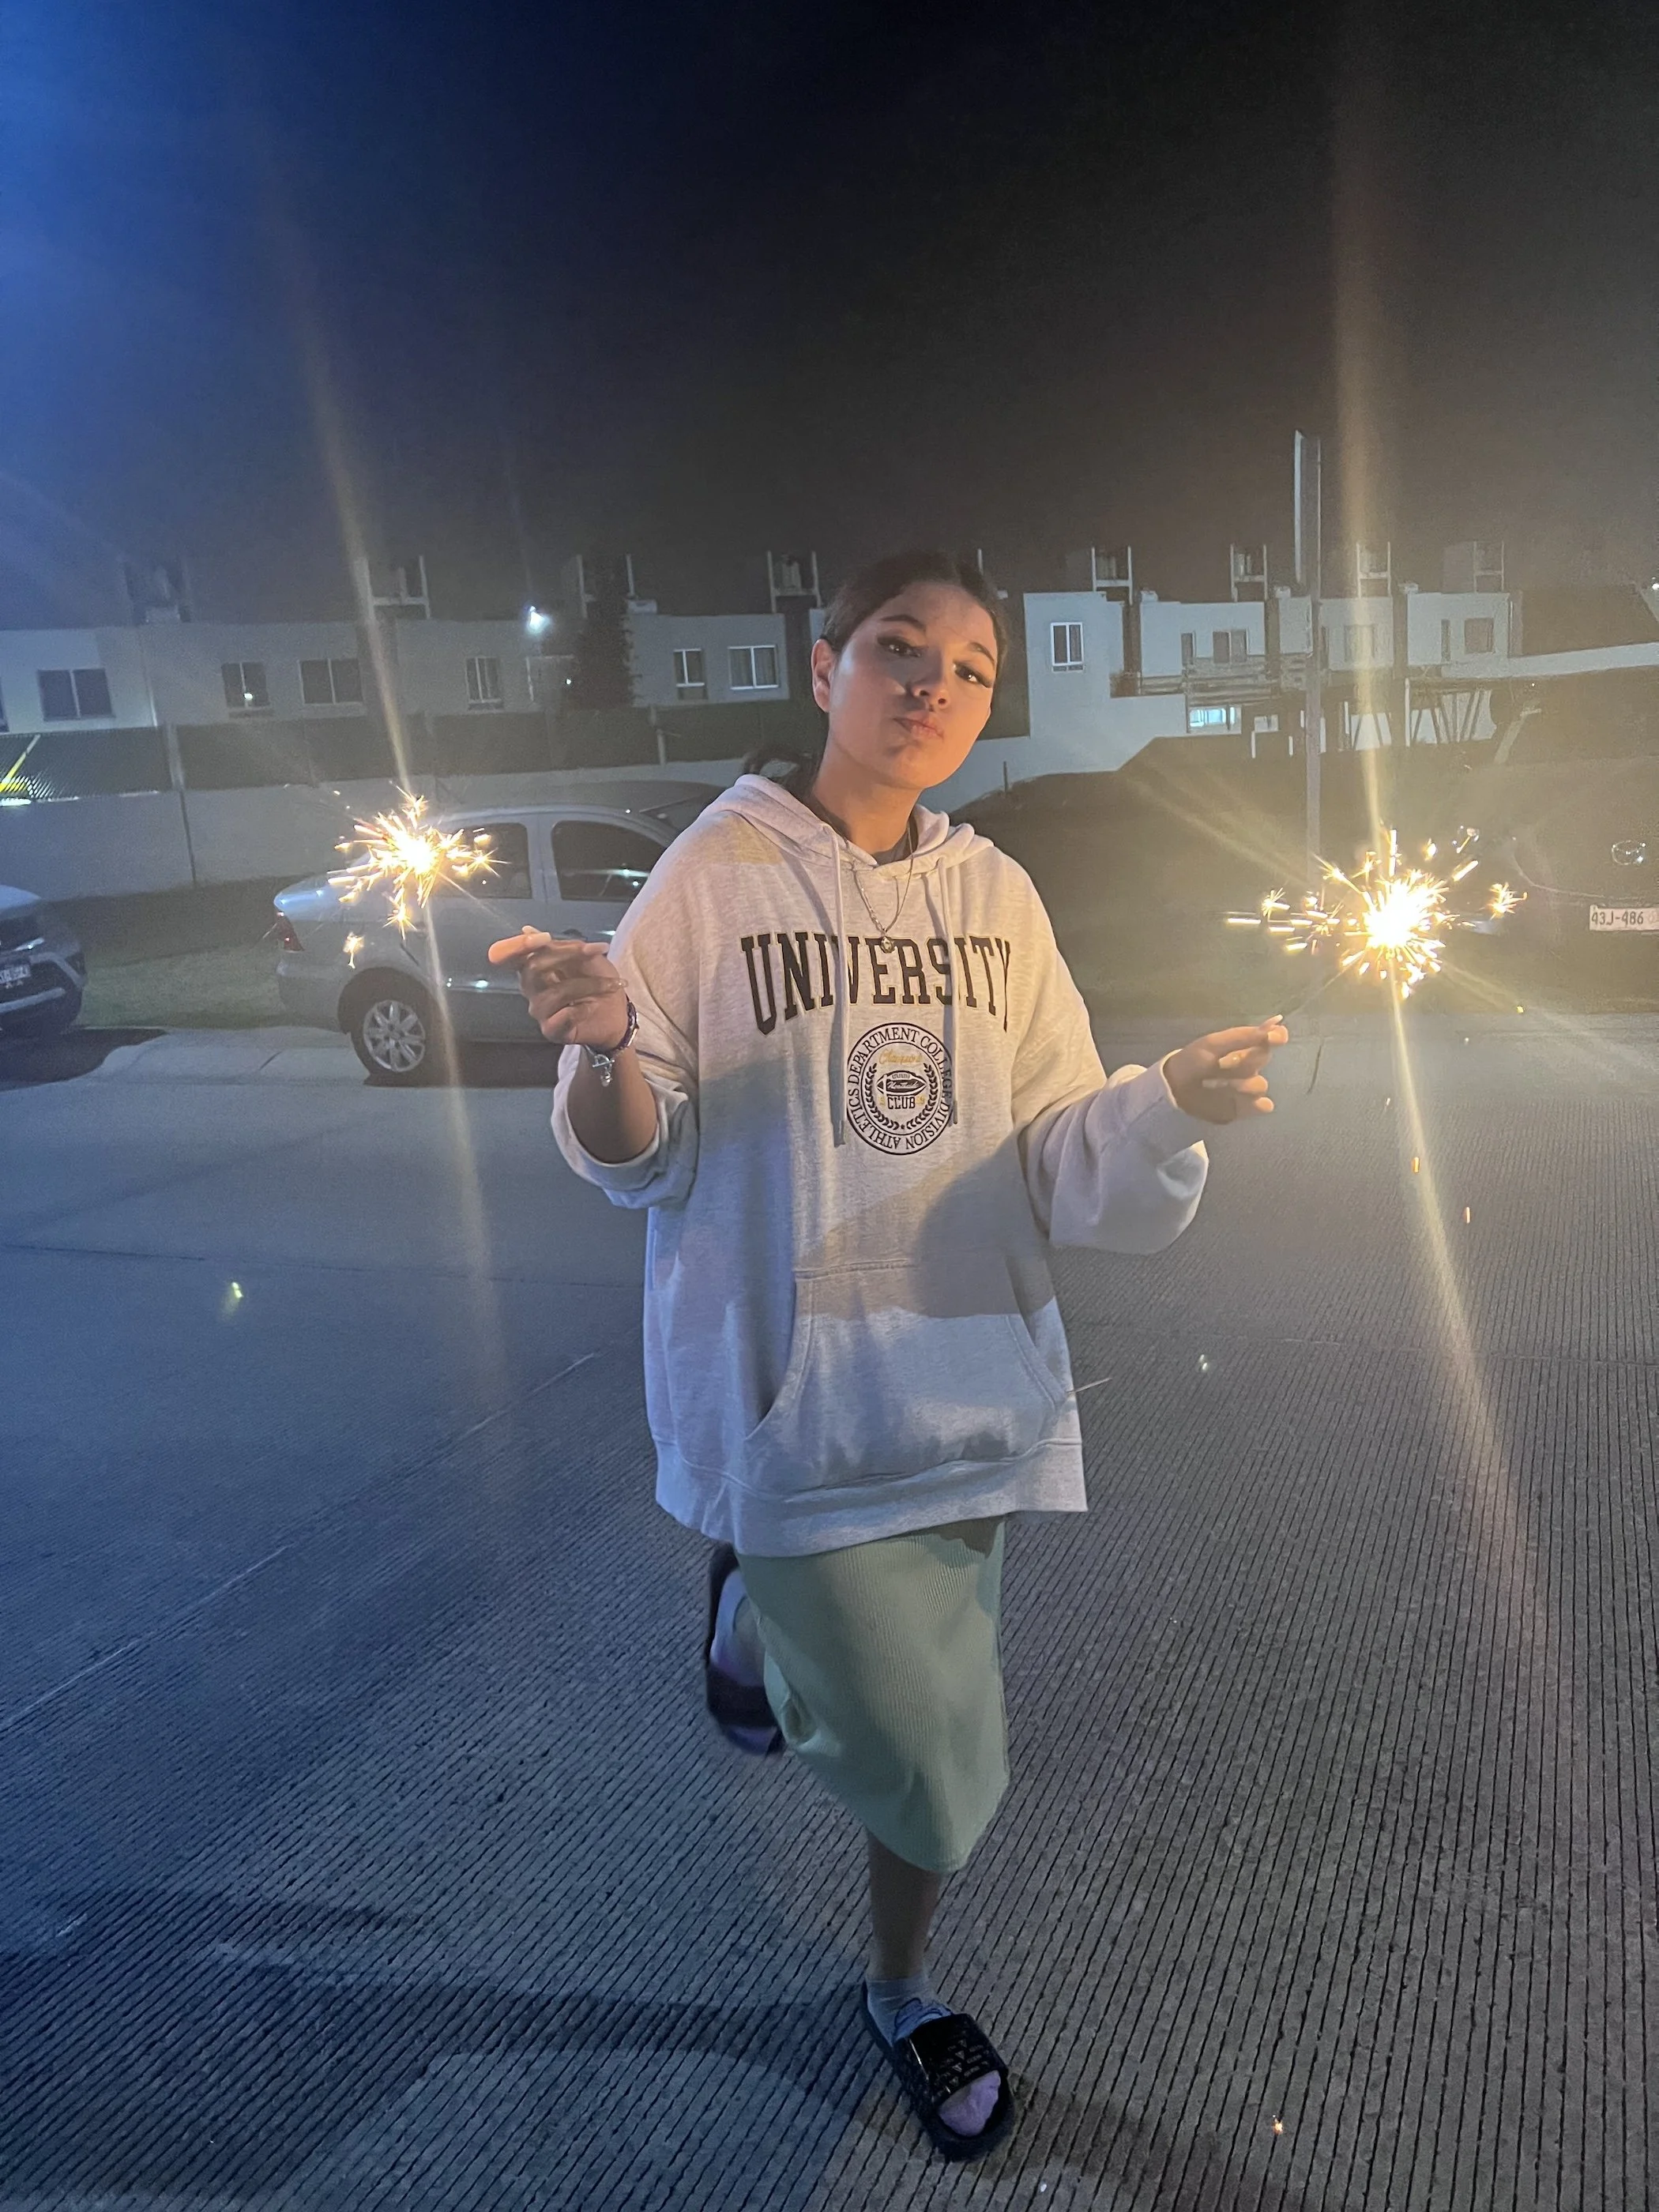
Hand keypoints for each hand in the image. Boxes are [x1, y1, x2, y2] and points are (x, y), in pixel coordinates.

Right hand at [487, 930, 632, 1049]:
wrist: (617, 1011)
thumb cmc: (598, 979)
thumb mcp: (586, 956)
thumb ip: (562, 945)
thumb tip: (527, 930)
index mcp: (533, 966)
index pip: (506, 955)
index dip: (516, 946)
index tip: (542, 938)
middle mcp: (531, 988)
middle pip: (532, 968)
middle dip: (568, 956)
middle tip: (598, 952)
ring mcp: (539, 1010)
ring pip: (555, 992)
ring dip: (589, 984)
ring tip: (613, 984)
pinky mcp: (551, 1030)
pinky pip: (560, 1018)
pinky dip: (581, 1010)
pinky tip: (592, 1007)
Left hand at [1162, 1019, 1288, 1124]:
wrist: (1174, 1089)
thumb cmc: (1193, 1062)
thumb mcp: (1213, 1045)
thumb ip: (1243, 1036)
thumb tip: (1275, 1025)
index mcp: (1244, 1046)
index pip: (1271, 1038)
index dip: (1276, 1036)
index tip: (1274, 1037)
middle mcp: (1250, 1066)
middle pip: (1263, 1059)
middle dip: (1244, 1060)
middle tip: (1221, 1063)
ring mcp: (1248, 1087)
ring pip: (1260, 1084)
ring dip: (1240, 1084)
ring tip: (1215, 1085)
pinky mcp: (1245, 1107)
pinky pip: (1262, 1106)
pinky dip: (1254, 1104)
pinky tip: (1237, 1100)